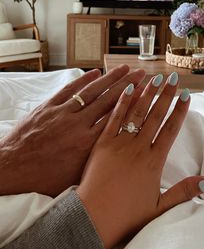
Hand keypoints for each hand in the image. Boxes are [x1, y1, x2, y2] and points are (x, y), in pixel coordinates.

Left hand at [0, 65, 144, 196]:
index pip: (117, 119)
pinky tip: (95, 72)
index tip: (146, 93)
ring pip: (92, 92)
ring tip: (124, 68)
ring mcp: (63, 114)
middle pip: (109, 101)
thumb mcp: (75, 178)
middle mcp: (78, 125)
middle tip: (142, 74)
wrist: (11, 170)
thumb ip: (96, 161)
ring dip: (110, 79)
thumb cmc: (42, 180)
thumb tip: (115, 152)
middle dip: (128, 86)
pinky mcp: (48, 107)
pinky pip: (70, 91)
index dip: (134, 104)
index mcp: (88, 145)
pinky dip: (83, 81)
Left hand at [77, 73, 203, 248]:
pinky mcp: (101, 143)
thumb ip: (184, 191)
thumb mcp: (159, 206)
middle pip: (155, 116)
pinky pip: (113, 118)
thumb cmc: (125, 215)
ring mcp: (118, 143)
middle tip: (173, 79)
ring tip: (154, 78)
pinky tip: (127, 88)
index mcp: (153, 162)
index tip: (186, 96)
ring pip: (136, 112)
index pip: (170, 130)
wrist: (93, 217)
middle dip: (166, 95)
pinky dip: (121, 102)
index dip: (180, 111)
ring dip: (146, 93)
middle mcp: (137, 148)